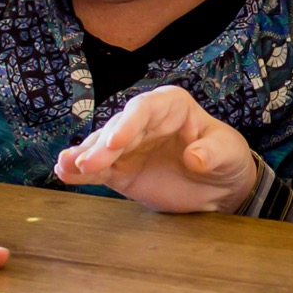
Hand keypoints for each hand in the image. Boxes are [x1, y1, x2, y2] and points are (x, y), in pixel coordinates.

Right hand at [53, 85, 258, 214]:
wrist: (219, 187)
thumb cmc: (226, 158)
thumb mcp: (228, 153)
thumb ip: (212, 153)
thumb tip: (194, 157)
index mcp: (170, 105)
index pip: (144, 108)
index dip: (128, 123)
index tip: (116, 141)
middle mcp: (144, 121)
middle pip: (117, 128)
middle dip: (102, 145)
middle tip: (88, 163)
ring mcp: (128, 145)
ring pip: (101, 147)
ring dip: (83, 156)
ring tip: (64, 165)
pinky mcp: (120, 169)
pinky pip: (98, 169)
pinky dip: (80, 171)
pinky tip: (63, 172)